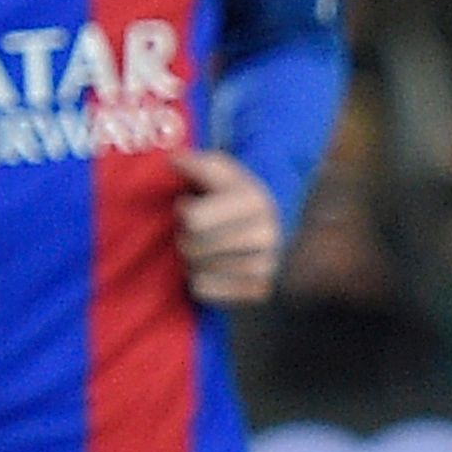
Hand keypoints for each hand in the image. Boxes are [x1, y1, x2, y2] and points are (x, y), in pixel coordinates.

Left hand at [177, 150, 285, 306]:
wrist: (279, 235)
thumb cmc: (239, 201)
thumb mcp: (225, 174)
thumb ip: (199, 164)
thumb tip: (172, 159)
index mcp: (256, 201)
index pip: (194, 220)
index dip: (185, 212)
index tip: (193, 206)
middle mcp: (266, 234)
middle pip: (192, 247)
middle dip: (187, 239)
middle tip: (199, 233)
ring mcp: (265, 267)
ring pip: (197, 270)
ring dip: (194, 261)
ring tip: (209, 250)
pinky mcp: (259, 292)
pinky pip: (204, 290)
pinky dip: (202, 282)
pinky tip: (216, 270)